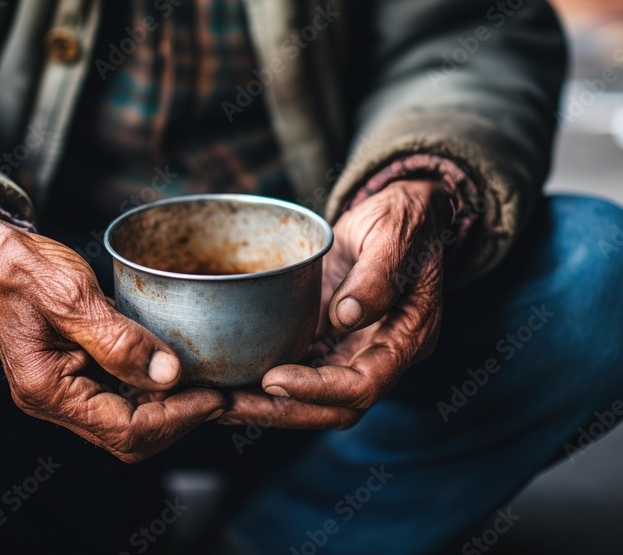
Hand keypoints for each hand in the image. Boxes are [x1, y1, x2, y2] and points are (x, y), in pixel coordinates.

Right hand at [0, 213, 225, 461]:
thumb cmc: (16, 266)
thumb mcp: (69, 295)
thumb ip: (117, 338)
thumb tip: (167, 374)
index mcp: (46, 389)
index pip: (125, 429)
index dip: (178, 418)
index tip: (217, 396)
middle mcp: (54, 400)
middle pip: (130, 434)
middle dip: (180, 418)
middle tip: (223, 393)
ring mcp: (64, 389)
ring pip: (129, 418)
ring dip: (171, 406)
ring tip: (210, 383)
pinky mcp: (74, 372)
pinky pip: (121, 394)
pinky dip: (153, 387)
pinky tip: (179, 367)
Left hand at [221, 179, 453, 428]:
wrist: (397, 212)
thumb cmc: (402, 220)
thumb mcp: (395, 237)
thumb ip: (377, 276)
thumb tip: (347, 315)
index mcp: (406, 339)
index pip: (364, 385)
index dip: (319, 390)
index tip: (274, 380)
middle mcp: (378, 356)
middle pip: (332, 408)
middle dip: (280, 411)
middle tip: (228, 405)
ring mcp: (349, 351)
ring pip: (310, 398)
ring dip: (264, 404)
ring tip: (216, 401)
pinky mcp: (325, 339)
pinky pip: (297, 370)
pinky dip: (263, 382)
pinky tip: (227, 380)